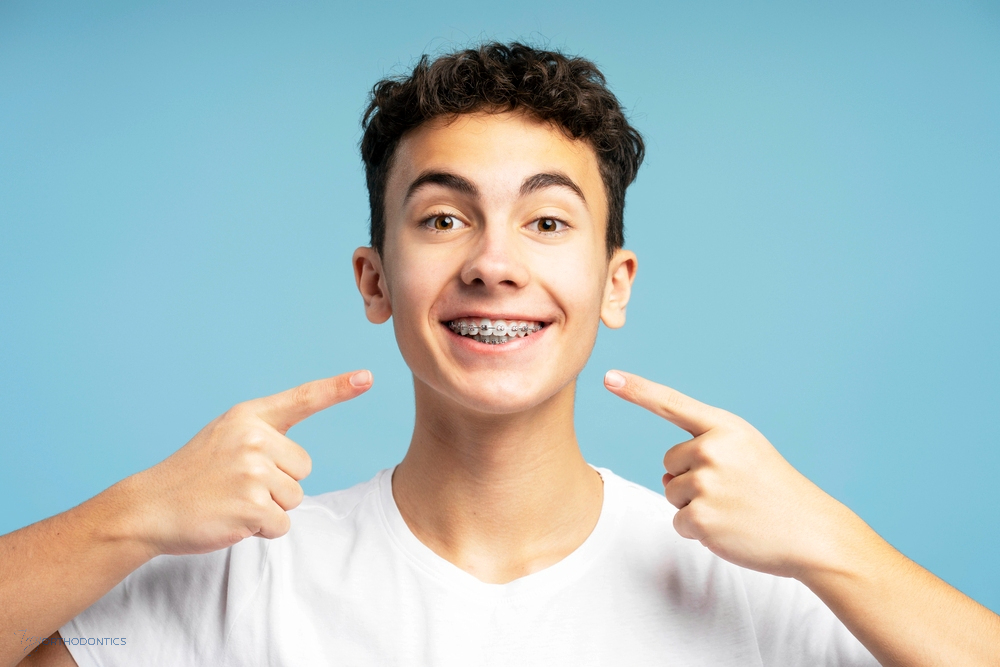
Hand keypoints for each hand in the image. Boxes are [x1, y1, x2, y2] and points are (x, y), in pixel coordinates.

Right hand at [124, 370, 372, 556]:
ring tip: (231, 501)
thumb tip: (300, 461)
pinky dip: (261, 530)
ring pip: (294, 498)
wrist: (148, 508)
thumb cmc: (194, 475)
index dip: (338, 388)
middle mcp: (254, 438)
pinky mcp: (252, 506)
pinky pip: (282, 524)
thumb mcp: (225, 438)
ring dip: (269, 509)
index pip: (303, 399)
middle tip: (237, 485)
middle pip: (304, 468)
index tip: (368, 377)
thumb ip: (263, 437)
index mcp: (249, 417)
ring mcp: (253, 472)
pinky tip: (231, 519)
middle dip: (279, 484)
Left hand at [604, 369, 859, 578]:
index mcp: (725, 427)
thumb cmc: (776, 492)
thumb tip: (668, 476)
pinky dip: (698, 531)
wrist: (812, 532)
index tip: (608, 377)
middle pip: (669, 463)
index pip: (672, 404)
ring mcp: (705, 484)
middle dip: (691, 479)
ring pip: (671, 493)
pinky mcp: (700, 517)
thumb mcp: (748, 451)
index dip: (637, 390)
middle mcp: (712, 449)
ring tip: (734, 509)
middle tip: (732, 491)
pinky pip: (678, 521)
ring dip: (695, 506)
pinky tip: (729, 529)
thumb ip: (706, 448)